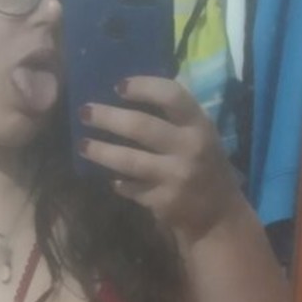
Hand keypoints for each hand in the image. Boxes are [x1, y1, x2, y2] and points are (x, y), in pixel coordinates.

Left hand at [78, 76, 242, 242]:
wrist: (219, 215)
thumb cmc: (204, 166)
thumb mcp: (199, 136)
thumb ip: (174, 118)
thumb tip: (128, 96)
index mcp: (200, 125)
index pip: (172, 95)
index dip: (143, 87)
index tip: (118, 86)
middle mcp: (190, 148)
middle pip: (141, 127)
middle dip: (108, 118)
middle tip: (84, 112)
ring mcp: (175, 176)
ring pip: (129, 161)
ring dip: (101, 152)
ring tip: (82, 145)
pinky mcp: (163, 202)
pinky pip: (131, 188)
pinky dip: (119, 183)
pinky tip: (111, 180)